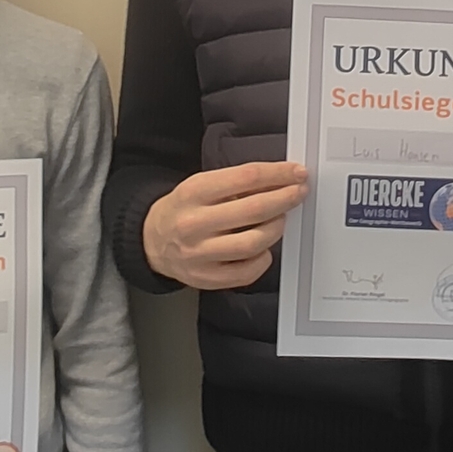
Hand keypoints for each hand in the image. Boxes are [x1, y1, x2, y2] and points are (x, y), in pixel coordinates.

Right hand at [143, 162, 309, 290]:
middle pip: (254, 210)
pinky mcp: (207, 278)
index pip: (246, 177)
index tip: (297, 173)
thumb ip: (237, 183)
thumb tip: (280, 181)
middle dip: (285, 199)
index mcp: (193, 192)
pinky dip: (264, 258)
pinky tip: (263, 247)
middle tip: (299, 192)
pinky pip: (248, 271)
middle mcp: (194, 223)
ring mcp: (200, 254)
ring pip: (254, 242)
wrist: (153, 242)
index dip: (278, 174)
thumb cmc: (184, 210)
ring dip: (276, 228)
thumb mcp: (201, 186)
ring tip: (281, 219)